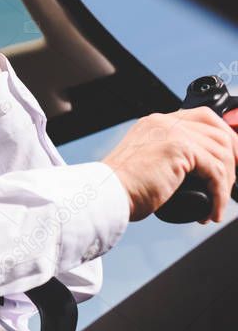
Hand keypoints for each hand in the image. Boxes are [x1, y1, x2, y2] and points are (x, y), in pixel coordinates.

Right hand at [101, 108, 237, 222]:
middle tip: (230, 185)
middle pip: (220, 132)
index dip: (225, 139)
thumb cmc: (121, 188)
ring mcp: (173, 132)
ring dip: (226, 183)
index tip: (231, 163)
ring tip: (215, 204)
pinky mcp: (180, 149)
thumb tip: (195, 174)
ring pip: (222, 153)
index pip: (205, 117)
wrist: (105, 195)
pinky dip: (219, 196)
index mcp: (157, 123)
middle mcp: (165, 122)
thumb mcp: (147, 163)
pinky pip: (216, 172)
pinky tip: (211, 212)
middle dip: (234, 160)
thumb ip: (166, 157)